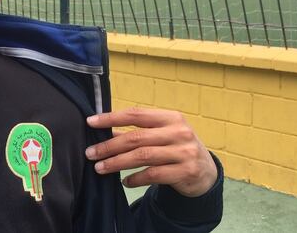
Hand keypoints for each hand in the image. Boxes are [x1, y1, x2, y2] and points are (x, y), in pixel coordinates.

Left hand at [85, 107, 217, 196]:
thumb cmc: (177, 148)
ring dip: (117, 163)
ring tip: (100, 168)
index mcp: (171, 117)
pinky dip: (135, 179)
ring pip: (143, 156)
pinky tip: (124, 181)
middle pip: (137, 137)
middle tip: (90, 153)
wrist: (206, 171)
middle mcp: (179, 132)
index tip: (91, 122)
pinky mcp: (186, 171)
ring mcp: (184, 152)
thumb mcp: (162, 134)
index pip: (136, 114)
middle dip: (109, 145)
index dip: (111, 118)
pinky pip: (154, 175)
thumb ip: (138, 132)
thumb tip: (105, 131)